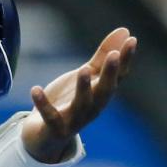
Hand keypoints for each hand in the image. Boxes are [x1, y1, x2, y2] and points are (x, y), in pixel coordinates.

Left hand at [21, 27, 136, 162]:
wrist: (45, 135)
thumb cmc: (69, 101)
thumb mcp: (86, 76)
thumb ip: (102, 56)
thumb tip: (125, 31)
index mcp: (101, 94)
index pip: (118, 77)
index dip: (125, 60)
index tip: (132, 40)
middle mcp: (92, 108)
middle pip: (104, 91)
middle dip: (110, 74)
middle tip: (114, 55)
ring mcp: (75, 120)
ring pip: (82, 105)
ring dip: (84, 88)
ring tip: (84, 70)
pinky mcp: (55, 129)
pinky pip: (50, 117)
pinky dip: (43, 104)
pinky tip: (34, 89)